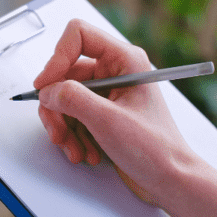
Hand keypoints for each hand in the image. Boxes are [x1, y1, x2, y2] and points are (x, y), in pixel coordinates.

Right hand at [34, 19, 216, 216]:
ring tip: (75, 149)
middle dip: (58, 106)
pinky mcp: (103, 113)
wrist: (170, 180)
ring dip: (64, 126)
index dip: (57, 58)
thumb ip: (73, 99)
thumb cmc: (155, 149)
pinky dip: (72, 135)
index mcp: (125, 59)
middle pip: (65, 73)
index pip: (78, 35)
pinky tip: (84, 152)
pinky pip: (72, 115)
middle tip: (58, 132)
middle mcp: (116, 71)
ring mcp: (109, 93)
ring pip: (65, 98)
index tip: (46, 85)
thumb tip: (48, 90)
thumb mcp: (108, 121)